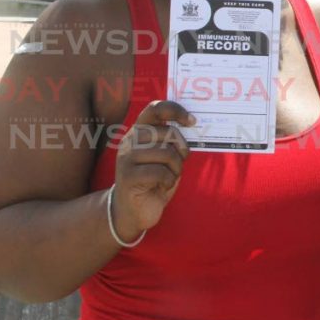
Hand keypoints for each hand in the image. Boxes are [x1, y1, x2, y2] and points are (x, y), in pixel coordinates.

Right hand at [112, 100, 193, 241]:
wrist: (134, 211)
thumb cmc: (154, 180)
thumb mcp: (165, 156)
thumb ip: (172, 140)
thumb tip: (192, 123)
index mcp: (140, 131)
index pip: (155, 109)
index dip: (175, 110)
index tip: (192, 121)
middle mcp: (130, 140)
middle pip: (168, 133)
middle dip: (181, 150)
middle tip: (177, 165)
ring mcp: (127, 158)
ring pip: (166, 153)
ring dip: (175, 169)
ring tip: (167, 177)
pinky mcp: (128, 176)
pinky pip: (160, 172)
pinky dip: (168, 181)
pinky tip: (161, 187)